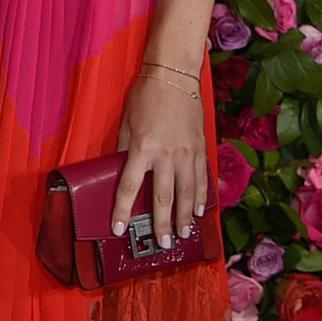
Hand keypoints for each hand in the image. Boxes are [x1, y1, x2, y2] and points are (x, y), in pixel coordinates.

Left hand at [110, 69, 210, 249]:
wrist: (174, 76)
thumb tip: (121, 173)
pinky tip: (202, 211)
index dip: (122, 211)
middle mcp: (167, 154)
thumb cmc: (145, 97)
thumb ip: (124, 151)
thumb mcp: (126, 124)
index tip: (119, 230)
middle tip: (163, 244)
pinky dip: (202, 196)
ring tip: (184, 234)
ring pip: (188, 192)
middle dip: (163, 223)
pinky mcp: (202, 147)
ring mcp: (188, 152)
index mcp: (142, 148)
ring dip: (187, 216)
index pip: (129, 188)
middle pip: (164, 197)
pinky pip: (202, 177)